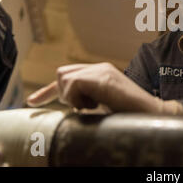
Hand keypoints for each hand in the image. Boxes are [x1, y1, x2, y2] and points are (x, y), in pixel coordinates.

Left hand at [27, 63, 182, 114]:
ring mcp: (102, 70)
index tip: (32, 102)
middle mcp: (99, 67)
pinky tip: (94, 106)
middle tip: (83, 107)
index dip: (47, 91)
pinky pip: (74, 84)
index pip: (67, 76)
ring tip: (92, 107)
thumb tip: (69, 104)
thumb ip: (87, 99)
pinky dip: (78, 99)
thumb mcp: (102, 105)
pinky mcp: (103, 78)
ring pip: (65, 78)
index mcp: (100, 72)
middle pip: (62, 74)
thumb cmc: (127, 114)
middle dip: (64, 94)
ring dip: (72, 97)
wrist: (151, 114)